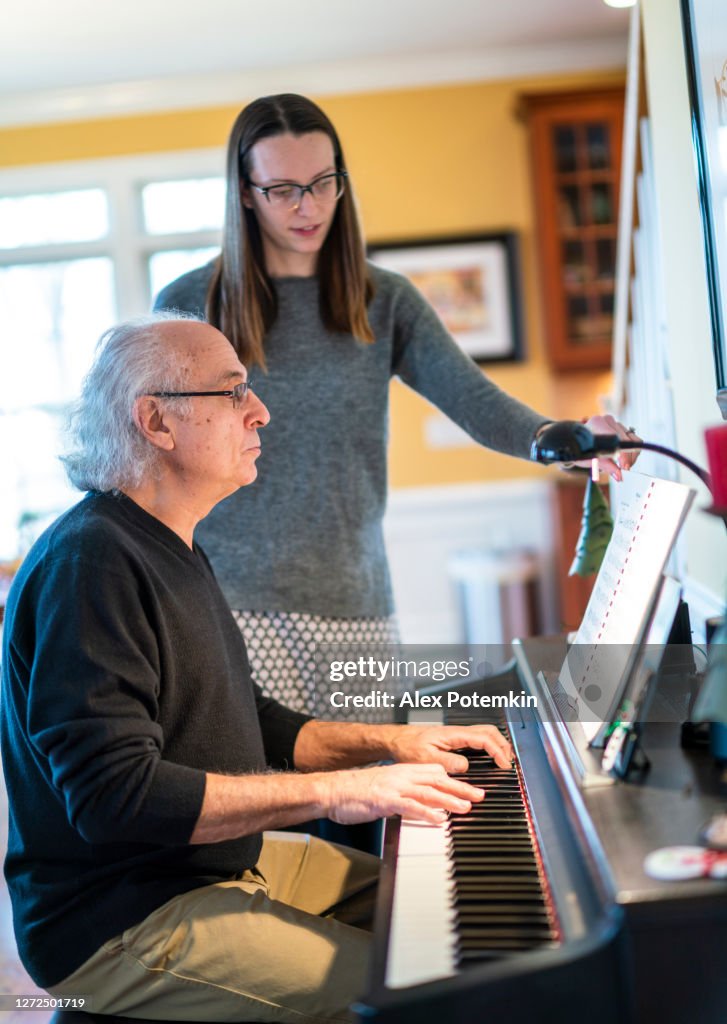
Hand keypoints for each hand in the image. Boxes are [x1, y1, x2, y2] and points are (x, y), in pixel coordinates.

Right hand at [324, 762, 484, 825]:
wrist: (332, 790)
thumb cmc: (355, 792)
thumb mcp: (384, 787)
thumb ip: (403, 793)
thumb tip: (420, 803)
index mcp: (401, 770)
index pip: (434, 771)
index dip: (453, 780)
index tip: (469, 787)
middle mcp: (400, 775)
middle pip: (437, 780)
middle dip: (460, 788)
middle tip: (479, 796)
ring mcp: (393, 787)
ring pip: (428, 791)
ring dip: (449, 800)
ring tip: (465, 807)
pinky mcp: (385, 800)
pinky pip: (410, 806)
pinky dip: (427, 813)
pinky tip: (439, 819)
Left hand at [388, 724, 512, 772]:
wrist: (397, 740)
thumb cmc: (408, 747)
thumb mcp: (426, 758)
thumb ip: (447, 762)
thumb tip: (465, 766)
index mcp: (453, 734)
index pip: (483, 738)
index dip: (497, 751)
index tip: (504, 764)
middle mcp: (457, 732)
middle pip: (489, 731)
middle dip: (503, 745)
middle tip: (509, 762)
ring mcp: (456, 735)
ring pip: (484, 733)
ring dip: (497, 744)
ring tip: (504, 760)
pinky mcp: (454, 740)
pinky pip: (477, 739)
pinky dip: (488, 746)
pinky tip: (489, 756)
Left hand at [580, 414, 640, 480]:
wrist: (579, 443)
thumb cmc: (582, 449)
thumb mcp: (590, 459)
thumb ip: (606, 465)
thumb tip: (619, 475)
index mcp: (597, 423)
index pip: (616, 439)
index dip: (623, 455)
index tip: (624, 468)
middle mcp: (608, 421)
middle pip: (627, 440)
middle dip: (627, 458)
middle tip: (624, 470)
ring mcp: (617, 424)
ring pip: (634, 440)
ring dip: (632, 456)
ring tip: (623, 466)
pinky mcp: (624, 429)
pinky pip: (636, 440)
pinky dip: (634, 452)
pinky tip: (626, 460)